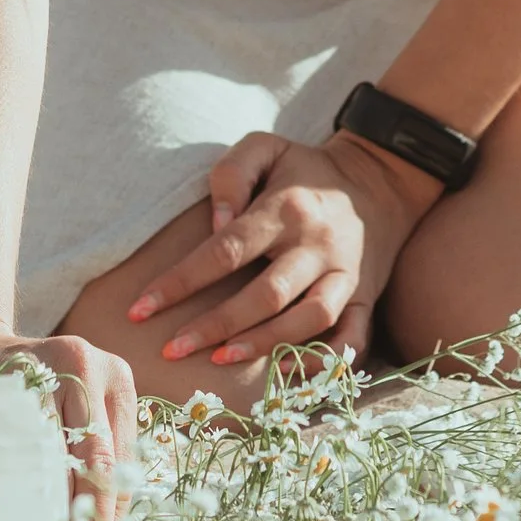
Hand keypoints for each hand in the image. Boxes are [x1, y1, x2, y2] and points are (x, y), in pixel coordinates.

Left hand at [0, 309, 136, 520]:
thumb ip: (5, 472)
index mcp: (69, 368)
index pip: (89, 461)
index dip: (87, 518)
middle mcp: (100, 367)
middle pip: (112, 464)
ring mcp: (113, 376)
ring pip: (122, 462)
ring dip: (107, 510)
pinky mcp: (115, 391)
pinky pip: (118, 452)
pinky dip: (105, 490)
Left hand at [125, 131, 439, 365]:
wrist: (380, 180)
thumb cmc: (306, 170)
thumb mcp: (268, 148)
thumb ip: (233, 174)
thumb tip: (215, 223)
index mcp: (288, 208)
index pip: (226, 250)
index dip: (181, 282)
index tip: (140, 308)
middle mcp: (318, 244)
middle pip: (265, 294)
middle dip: (214, 325)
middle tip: (171, 349)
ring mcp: (345, 274)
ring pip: (308, 320)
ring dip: (263, 344)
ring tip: (219, 360)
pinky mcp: (364, 297)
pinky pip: (352, 338)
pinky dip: (323, 361)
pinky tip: (285, 371)